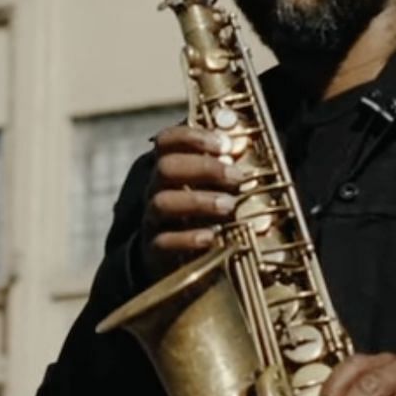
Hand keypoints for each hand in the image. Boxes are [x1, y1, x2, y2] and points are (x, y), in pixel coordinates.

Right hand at [138, 125, 246, 281]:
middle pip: (166, 167)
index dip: (193, 137)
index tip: (226, 144)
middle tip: (237, 177)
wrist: (172, 258)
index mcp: (168, 168)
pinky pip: (164, 241)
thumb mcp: (207, 185)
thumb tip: (242, 140)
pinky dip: (188, 238)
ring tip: (229, 206)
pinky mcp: (154, 249)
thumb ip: (220, 162)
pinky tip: (211, 236)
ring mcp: (153, 219)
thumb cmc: (198, 213)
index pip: (167, 140)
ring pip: (163, 202)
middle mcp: (156, 189)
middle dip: (204, 168)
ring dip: (199, 201)